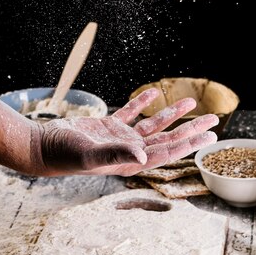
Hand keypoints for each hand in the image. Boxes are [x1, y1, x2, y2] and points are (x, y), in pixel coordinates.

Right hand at [32, 88, 217, 175]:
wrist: (43, 146)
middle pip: (168, 138)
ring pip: (153, 125)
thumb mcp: (91, 154)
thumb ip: (118, 154)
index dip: (190, 144)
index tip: (209, 137)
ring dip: (172, 115)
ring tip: (191, 102)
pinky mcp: (108, 126)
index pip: (168, 151)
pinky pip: (131, 113)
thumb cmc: (65, 154)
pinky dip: (142, 102)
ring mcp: (120, 138)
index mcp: (130, 161)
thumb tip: (144, 154)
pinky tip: (154, 93)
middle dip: (190, 130)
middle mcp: (130, 151)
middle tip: (212, 121)